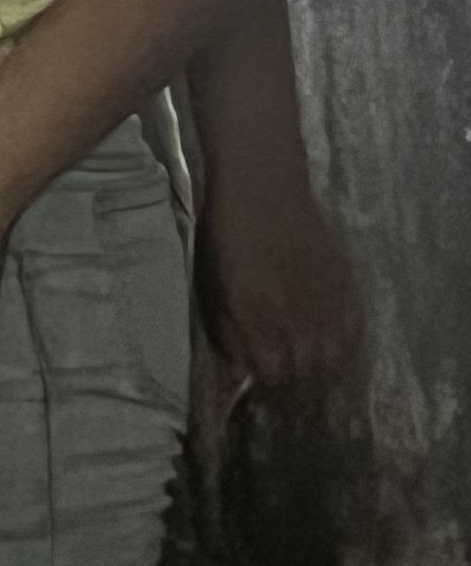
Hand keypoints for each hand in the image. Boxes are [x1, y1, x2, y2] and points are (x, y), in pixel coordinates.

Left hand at [197, 169, 361, 399]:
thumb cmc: (226, 233)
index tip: (262, 371)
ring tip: (310, 361)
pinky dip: (344, 346)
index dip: (264, 378)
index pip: (269, 375)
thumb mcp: (212, 285)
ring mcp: (322, 304)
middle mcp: (291, 318)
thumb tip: (242, 367)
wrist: (263, 187)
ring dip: (320, 367)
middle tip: (285, 366)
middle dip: (291, 378)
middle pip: (302, 375)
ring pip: (332, 362)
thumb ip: (228, 330)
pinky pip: (352, 335)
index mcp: (252, 317)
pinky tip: (332, 343)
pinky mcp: (345, 288)